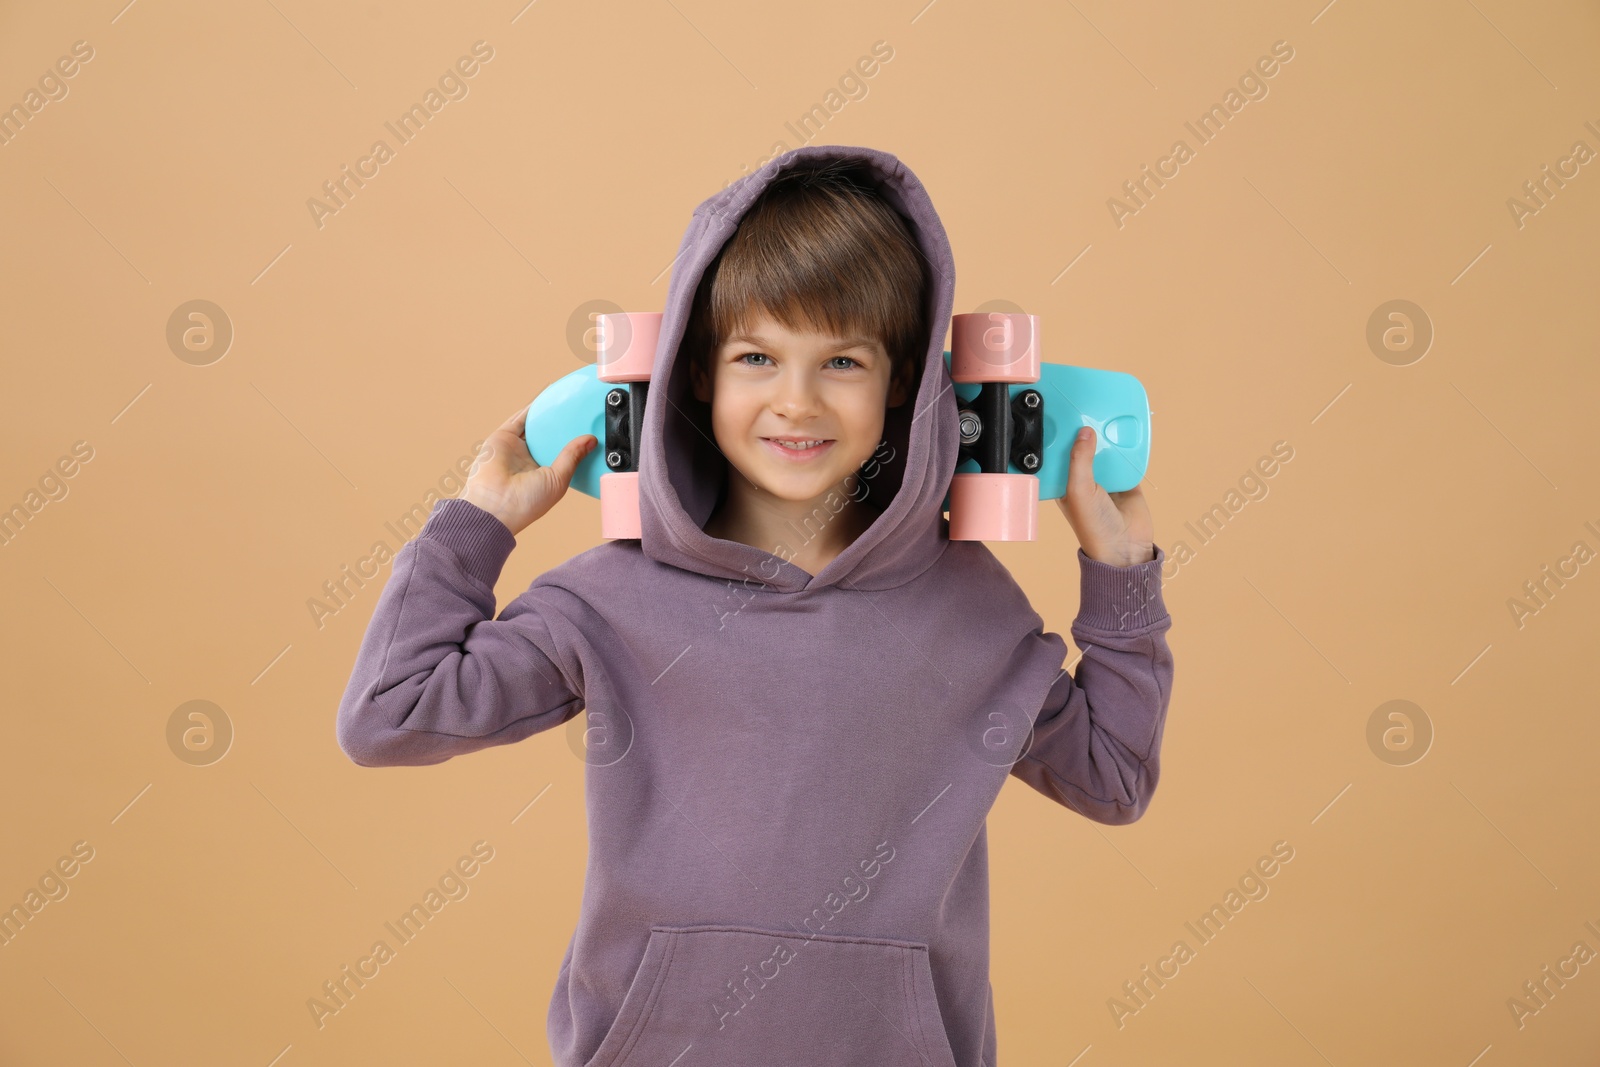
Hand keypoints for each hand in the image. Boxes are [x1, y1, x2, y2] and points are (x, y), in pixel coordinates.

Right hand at [459, 403, 596, 535]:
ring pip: (533, 425)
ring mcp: (515, 448)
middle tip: (580, 412)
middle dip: (561, 426)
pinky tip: (546, 395)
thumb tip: (591, 440)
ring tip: (564, 397)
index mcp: (543, 474)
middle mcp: (529, 461)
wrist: (495, 504)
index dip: (574, 443)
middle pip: (547, 437)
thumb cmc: (526, 503)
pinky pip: (520, 418)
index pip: (561, 454)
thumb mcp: (558, 479)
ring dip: (546, 412)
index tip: (591, 431)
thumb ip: (573, 457)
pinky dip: (532, 407)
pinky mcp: (503, 437)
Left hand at [1055, 425, 1154, 566]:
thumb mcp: (1079, 490)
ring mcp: (1105, 480)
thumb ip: (1079, 460)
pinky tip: (1125, 431)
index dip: (1059, 438)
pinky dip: (1127, 447)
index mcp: (1065, 485)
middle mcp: (1083, 481)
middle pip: (1083, 450)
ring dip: (1106, 437)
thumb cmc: (1093, 527)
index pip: (1059, 455)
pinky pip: (1127, 459)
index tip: (1060, 415)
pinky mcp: (1126, 481)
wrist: (1126, 548)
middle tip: (1086, 407)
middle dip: (1084, 433)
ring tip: (1105, 413)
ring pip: (1105, 451)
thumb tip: (1084, 432)